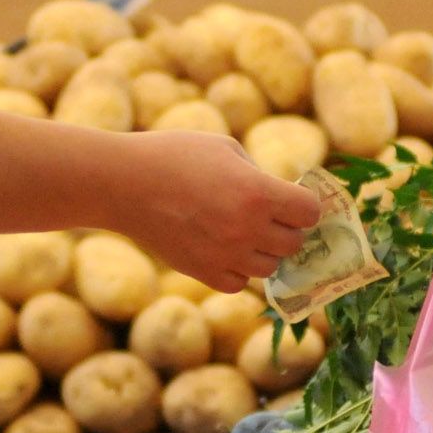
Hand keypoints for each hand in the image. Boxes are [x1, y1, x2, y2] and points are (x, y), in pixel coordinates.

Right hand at [119, 133, 320, 291]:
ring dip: (264, 251)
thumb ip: (259, 175)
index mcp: (258, 192)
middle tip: (270, 216)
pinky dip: (238, 270)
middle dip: (286, 228)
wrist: (123, 184)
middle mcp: (247, 228)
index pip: (310, 212)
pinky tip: (225, 249)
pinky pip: (240, 283)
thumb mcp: (225, 148)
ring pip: (270, 267)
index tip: (295, 201)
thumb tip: (282, 198)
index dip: (305, 206)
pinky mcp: (203, 272)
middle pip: (294, 243)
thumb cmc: (174, 155)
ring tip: (244, 232)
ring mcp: (226, 254)